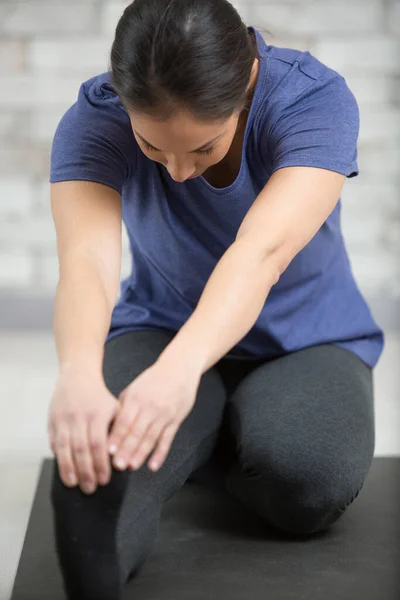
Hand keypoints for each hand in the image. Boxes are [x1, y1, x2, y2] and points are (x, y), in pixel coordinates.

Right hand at [48, 369, 118, 493]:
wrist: (77, 376)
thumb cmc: (99, 397)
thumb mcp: (115, 409)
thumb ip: (117, 431)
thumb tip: (119, 458)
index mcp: (97, 415)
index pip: (98, 445)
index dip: (101, 464)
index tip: (104, 480)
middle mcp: (79, 417)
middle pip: (81, 449)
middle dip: (85, 472)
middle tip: (90, 488)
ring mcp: (63, 419)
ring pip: (64, 448)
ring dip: (68, 469)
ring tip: (73, 484)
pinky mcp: (52, 421)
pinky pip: (54, 442)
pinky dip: (58, 457)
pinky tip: (63, 469)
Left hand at [108, 360, 200, 472]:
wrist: (179, 369)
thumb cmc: (154, 379)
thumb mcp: (134, 388)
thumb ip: (123, 406)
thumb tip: (110, 427)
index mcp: (137, 399)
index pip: (124, 421)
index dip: (117, 437)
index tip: (108, 451)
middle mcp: (150, 408)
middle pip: (137, 432)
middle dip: (127, 449)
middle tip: (118, 465)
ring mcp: (164, 415)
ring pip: (151, 438)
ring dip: (141, 454)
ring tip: (132, 466)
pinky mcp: (176, 421)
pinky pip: (167, 440)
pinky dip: (160, 454)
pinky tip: (153, 465)